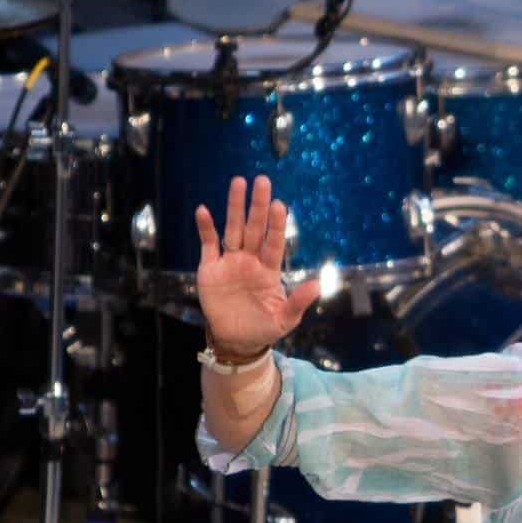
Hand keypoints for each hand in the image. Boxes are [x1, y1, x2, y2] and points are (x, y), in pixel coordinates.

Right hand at [194, 175, 323, 358]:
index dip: (276, 225)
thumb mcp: (284, 320)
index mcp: (269, 269)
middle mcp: (250, 260)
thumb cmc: (263, 328)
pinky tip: (203, 210)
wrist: (235, 341)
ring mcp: (230, 261)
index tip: (280, 205)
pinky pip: (208, 244)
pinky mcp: (210, 267)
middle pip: (254, 228)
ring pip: (233, 229)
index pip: (274, 242)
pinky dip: (205, 228)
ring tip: (238, 182)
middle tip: (262, 181)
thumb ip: (298, 303)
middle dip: (258, 206)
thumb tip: (318, 285)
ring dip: (235, 207)